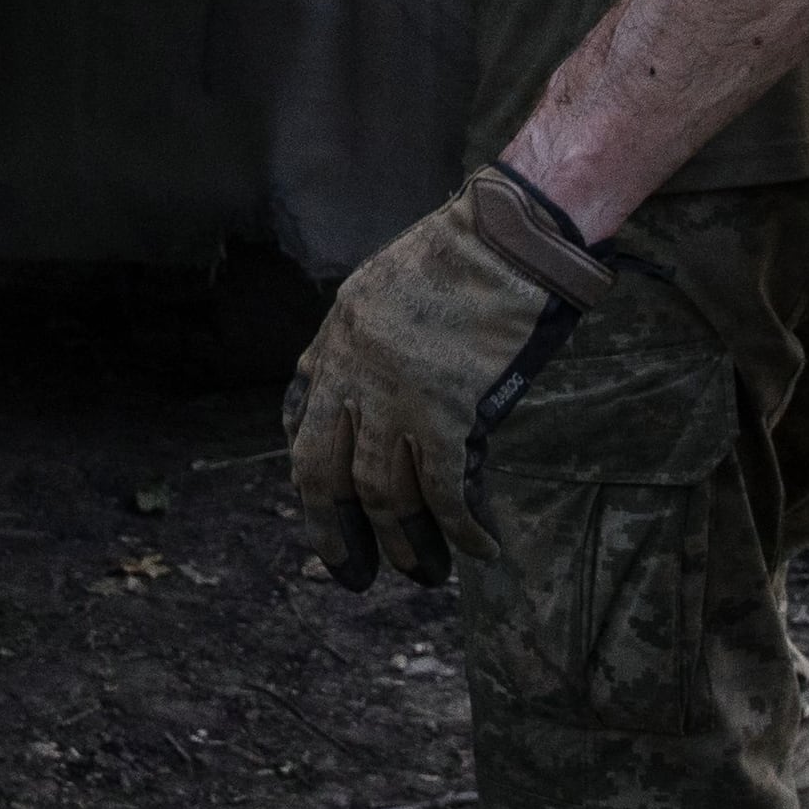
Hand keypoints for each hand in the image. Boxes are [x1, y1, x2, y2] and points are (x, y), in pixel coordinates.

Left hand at [286, 167, 603, 588]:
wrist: (507, 233)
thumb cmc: (459, 256)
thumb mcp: (380, 290)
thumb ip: (357, 343)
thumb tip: (351, 395)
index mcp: (335, 341)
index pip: (301, 425)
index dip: (312, 482)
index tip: (327, 515)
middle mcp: (353, 372)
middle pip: (323, 472)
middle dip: (333, 532)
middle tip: (353, 574)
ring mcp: (396, 393)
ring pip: (382, 491)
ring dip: (404, 541)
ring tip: (425, 572)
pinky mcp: (447, 407)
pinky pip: (444, 488)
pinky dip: (460, 527)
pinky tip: (480, 548)